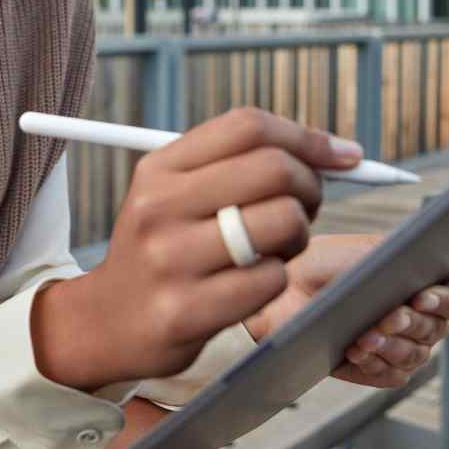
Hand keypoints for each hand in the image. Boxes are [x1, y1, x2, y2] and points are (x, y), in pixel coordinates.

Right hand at [32, 107, 364, 391]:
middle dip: (311, 187)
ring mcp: (170, 260)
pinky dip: (278, 279)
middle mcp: (159, 206)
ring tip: (278, 248)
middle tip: (306, 208)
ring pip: (281, 222)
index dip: (307, 137)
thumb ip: (238, 165)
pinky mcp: (184, 311)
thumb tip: (337, 153)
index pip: (248, 125)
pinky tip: (254, 284)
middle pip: (273, 168)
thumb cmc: (164, 250)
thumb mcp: (173, 194)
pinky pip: (271, 280)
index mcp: (159, 168)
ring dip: (298, 236)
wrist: (106, 323)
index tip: (343, 157)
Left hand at [243, 234, 448, 387]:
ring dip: (390, 345)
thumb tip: (424, 278)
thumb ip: (401, 258)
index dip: (447, 302)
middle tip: (386, 317)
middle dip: (410, 324)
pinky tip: (355, 351)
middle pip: (436, 331)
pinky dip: (374, 363)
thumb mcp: (365, 250)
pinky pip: (391, 376)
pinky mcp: (375, 370)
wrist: (285, 289)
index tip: (421, 297)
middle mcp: (419, 321)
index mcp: (424, 286)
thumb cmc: (325, 263)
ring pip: (415, 356)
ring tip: (363, 337)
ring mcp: (399, 348)